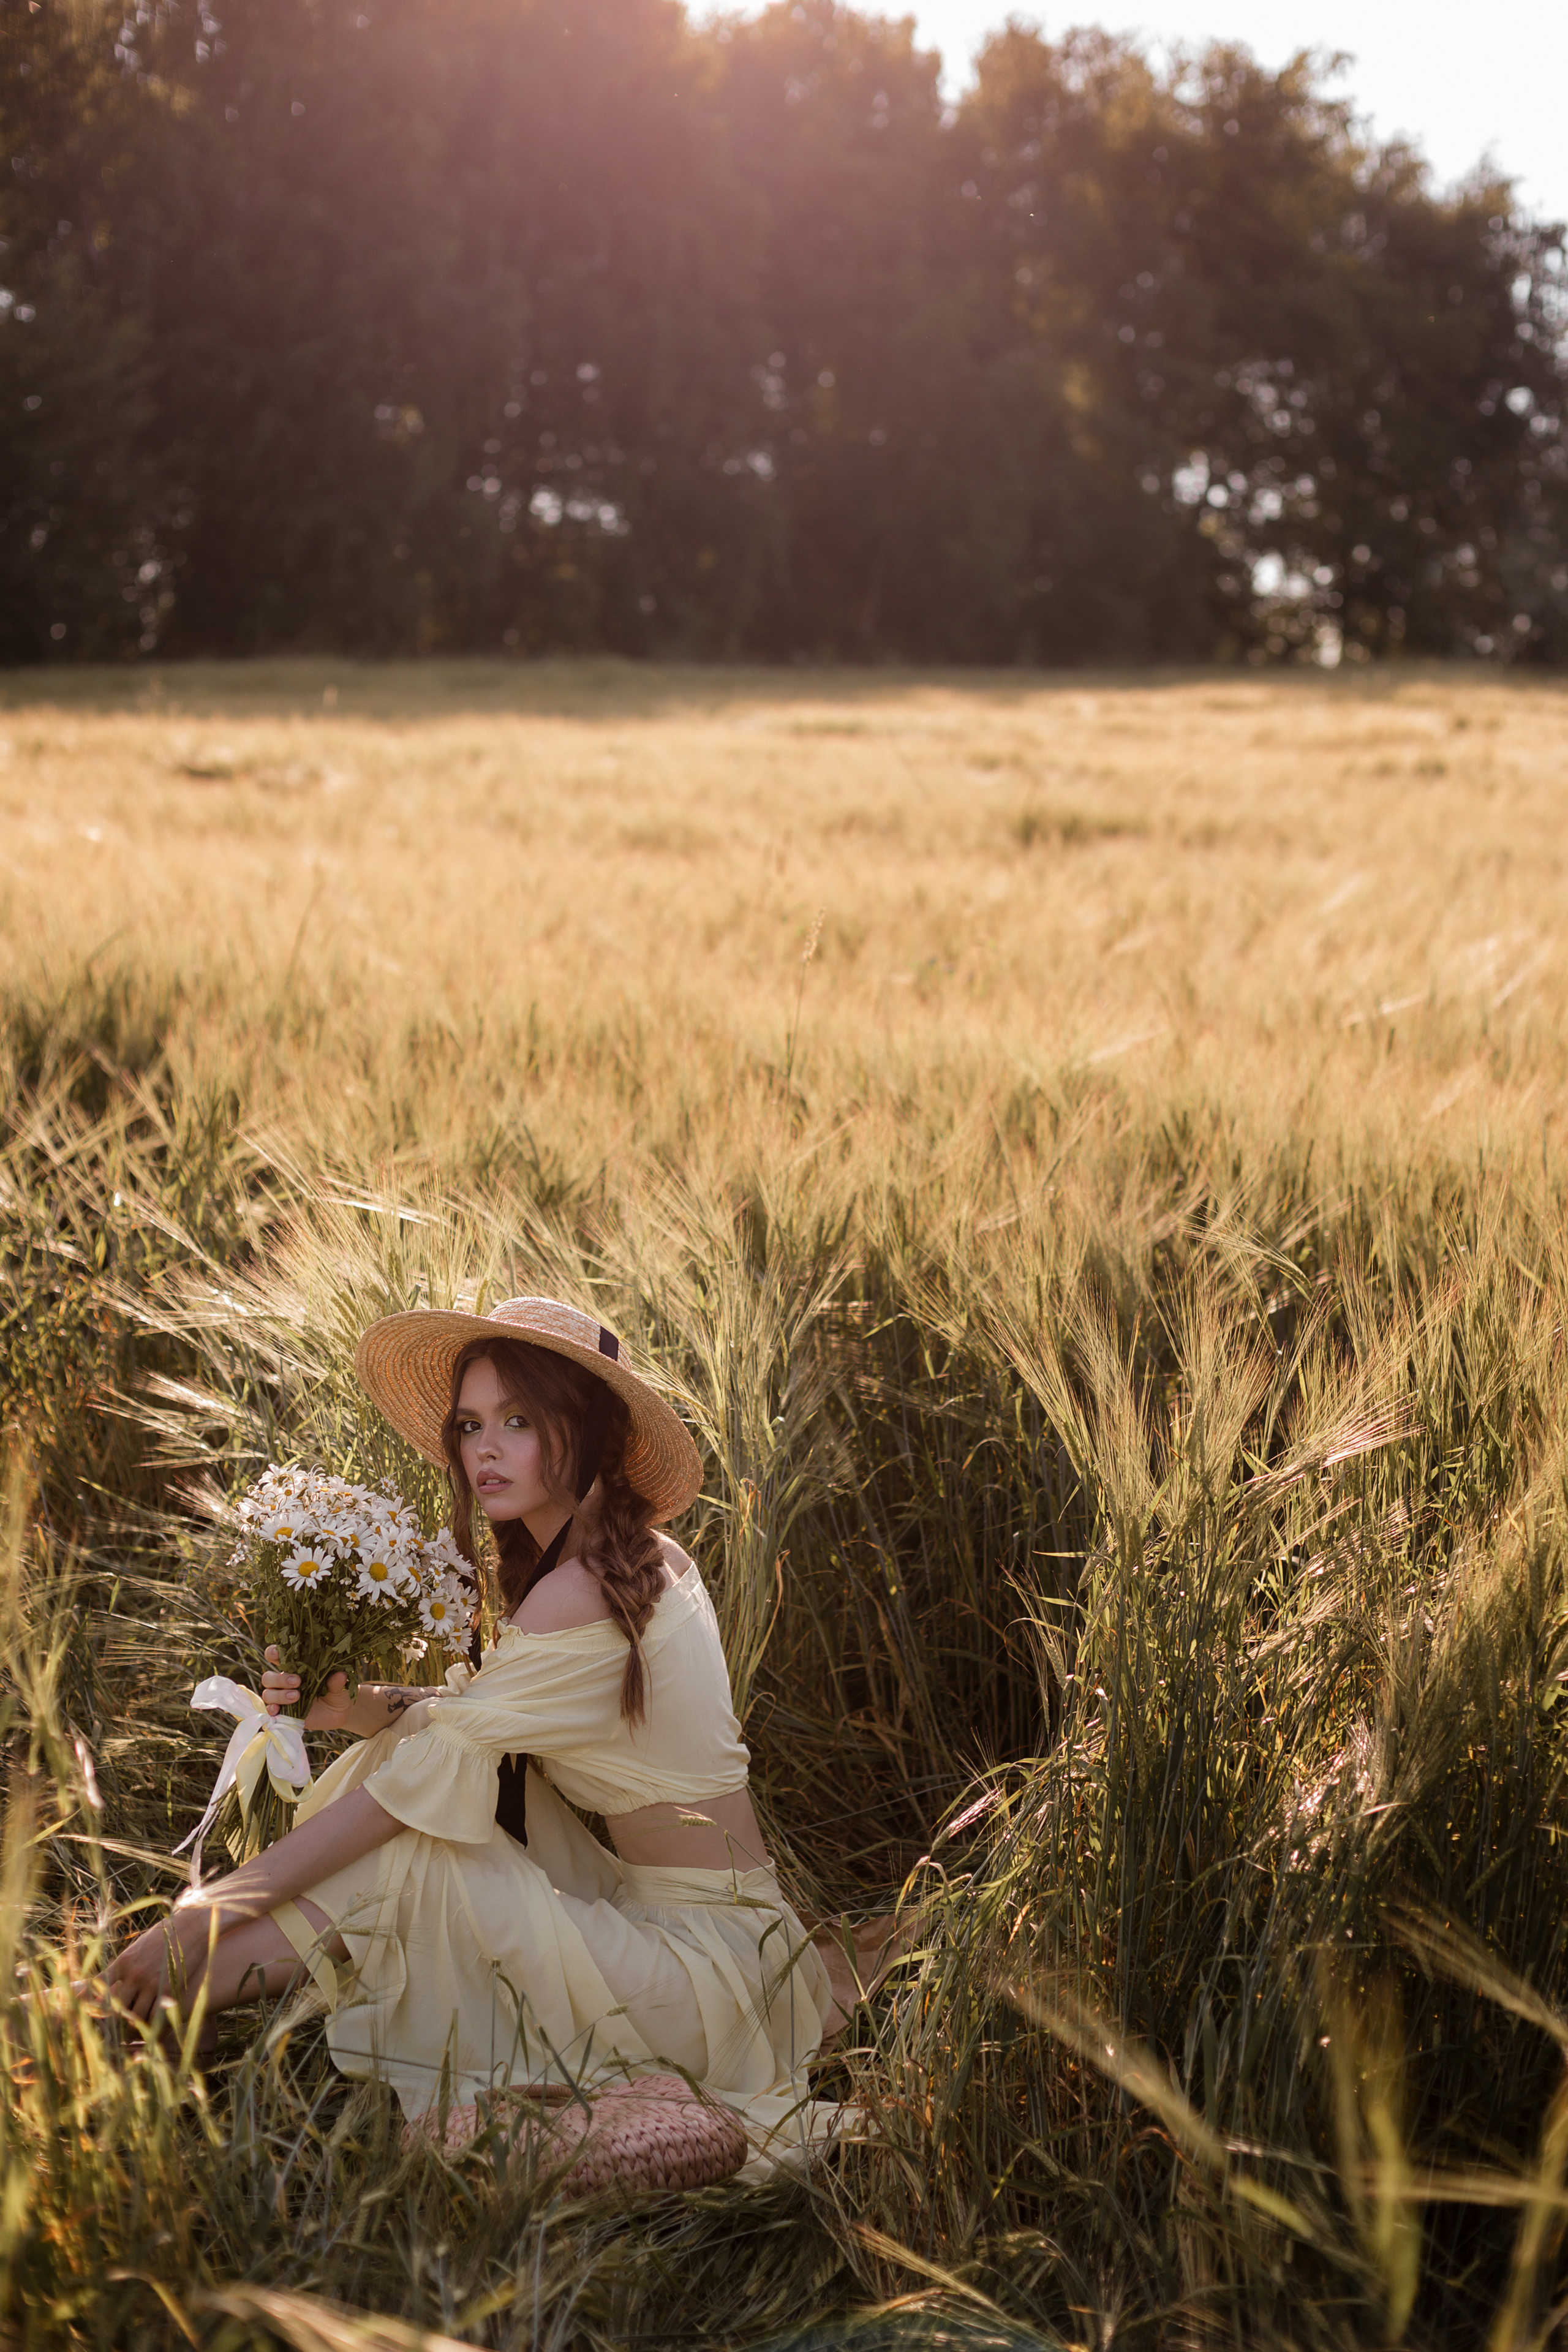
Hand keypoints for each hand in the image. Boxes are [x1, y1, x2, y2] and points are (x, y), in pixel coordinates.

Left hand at [103, 1900, 220, 2024]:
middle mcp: (135, 1973)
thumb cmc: (164, 1935)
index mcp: (123, 1961)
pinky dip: (152, 2022)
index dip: (95, 2001)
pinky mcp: (170, 1989)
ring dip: (135, 2021)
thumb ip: (124, 1967)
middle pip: (115, 2007)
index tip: (97, 2008)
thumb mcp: (139, 1947)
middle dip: (116, 2015)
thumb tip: (108, 1985)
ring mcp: (153, 1983)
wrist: (193, 1926)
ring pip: (135, 2015)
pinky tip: (154, 2020)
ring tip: (138, 2021)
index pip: (99, 1988)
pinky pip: (155, 2016)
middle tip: (120, 2020)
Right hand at [262, 1647, 354, 1731]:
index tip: (278, 1653)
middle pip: (268, 1677)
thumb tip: (340, 1675)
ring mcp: (281, 1697)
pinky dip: (271, 1709)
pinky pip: (269, 1710)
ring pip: (268, 1693)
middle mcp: (284, 1681)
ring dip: (279, 1695)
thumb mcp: (339, 1687)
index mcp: (295, 1667)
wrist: (337, 1713)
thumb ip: (337, 1682)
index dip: (273, 1652)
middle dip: (280, 1678)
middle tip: (297, 1681)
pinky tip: (278, 1710)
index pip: (276, 1656)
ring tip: (296, 1696)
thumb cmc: (336, 1693)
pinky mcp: (282, 1713)